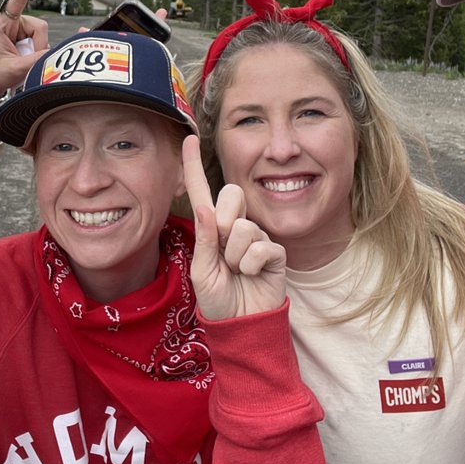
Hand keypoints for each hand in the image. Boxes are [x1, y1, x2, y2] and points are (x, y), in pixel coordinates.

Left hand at [0, 0, 48, 96]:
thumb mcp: (14, 69)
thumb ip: (36, 61)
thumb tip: (54, 54)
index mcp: (3, 24)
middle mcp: (12, 23)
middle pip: (40, 27)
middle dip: (38, 46)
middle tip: (25, 62)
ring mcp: (19, 31)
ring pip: (43, 36)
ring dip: (37, 52)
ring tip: (21, 63)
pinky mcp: (25, 40)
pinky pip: (42, 44)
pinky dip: (38, 55)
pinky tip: (25, 63)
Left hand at [182, 135, 286, 319]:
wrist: (242, 325)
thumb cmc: (218, 300)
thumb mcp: (202, 272)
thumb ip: (205, 240)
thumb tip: (204, 206)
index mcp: (211, 228)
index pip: (202, 191)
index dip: (193, 165)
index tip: (190, 137)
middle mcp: (235, 226)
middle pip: (231, 196)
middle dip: (223, 223)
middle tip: (224, 253)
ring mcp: (256, 237)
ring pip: (244, 227)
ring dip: (235, 256)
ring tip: (238, 272)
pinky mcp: (274, 252)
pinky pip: (260, 247)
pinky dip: (251, 266)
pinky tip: (253, 276)